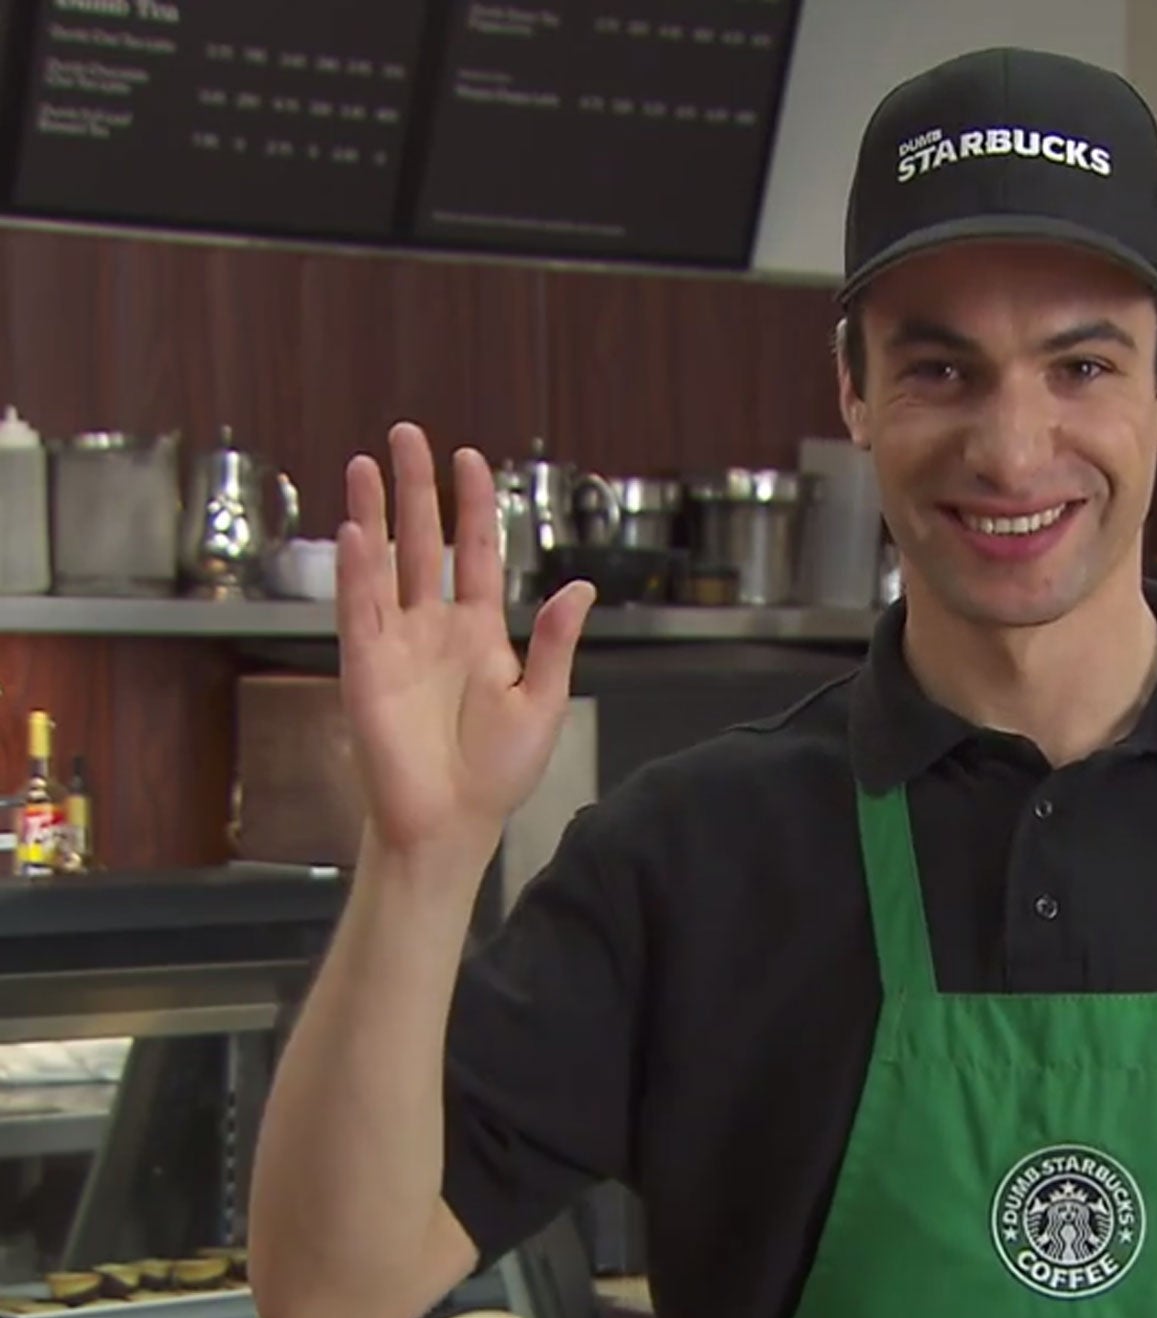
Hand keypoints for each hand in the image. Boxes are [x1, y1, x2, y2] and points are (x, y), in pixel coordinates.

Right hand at [337, 422, 593, 859]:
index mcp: (481, 632)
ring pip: (383, 562)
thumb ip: (556, 642)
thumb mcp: (543, 702)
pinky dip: (355, 570)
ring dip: (375, 513)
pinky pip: (358, 608)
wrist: (453, 822)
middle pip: (424, 541)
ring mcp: (396, 643)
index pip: (477, 552)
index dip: (474, 506)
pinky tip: (355, 530)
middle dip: (416, 488)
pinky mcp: (364, 666)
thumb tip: (580, 585)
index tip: (471, 460)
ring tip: (369, 463)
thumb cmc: (497, 773)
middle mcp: (434, 627)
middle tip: (408, 435)